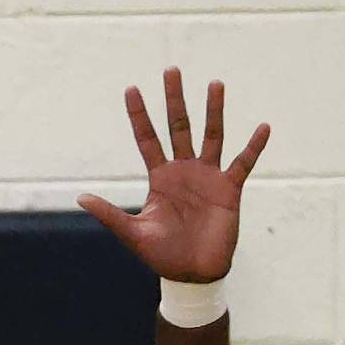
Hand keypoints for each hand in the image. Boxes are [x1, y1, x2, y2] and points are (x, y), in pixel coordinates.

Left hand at [78, 69, 269, 282]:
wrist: (193, 275)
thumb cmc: (163, 255)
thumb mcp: (134, 233)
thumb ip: (110, 214)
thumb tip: (80, 198)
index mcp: (160, 178)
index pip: (147, 139)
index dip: (139, 115)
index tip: (131, 89)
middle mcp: (184, 170)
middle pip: (178, 126)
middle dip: (174, 100)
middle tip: (171, 70)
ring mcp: (208, 177)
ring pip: (211, 135)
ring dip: (213, 111)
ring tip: (214, 84)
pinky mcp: (229, 189)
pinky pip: (243, 163)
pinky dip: (254, 147)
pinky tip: (263, 128)